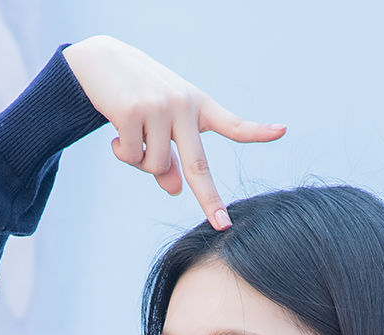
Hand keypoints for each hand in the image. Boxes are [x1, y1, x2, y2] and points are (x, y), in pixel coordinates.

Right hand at [62, 36, 285, 229]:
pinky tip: (116, 131)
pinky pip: (132, 156)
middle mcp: (183, 105)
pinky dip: (122, 152)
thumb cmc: (137, 95)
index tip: (282, 131)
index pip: (231, 122)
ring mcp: (159, 108)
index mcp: (197, 106)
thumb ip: (170, 159)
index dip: (256, 130)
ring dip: (139, 162)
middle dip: (210, 199)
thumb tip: (174, 191)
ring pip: (155, 166)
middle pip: (198, 165)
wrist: (100, 61)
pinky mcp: (133, 111)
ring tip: (130, 134)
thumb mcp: (161, 125)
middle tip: (223, 224)